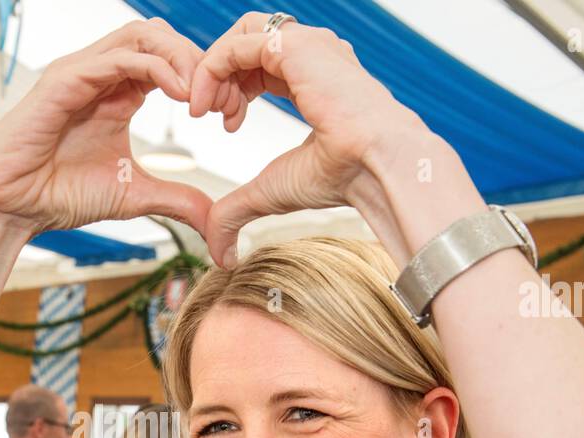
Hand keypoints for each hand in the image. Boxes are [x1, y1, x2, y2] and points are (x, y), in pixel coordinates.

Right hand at [0, 19, 239, 236]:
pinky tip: (179, 95)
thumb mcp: (133, 196)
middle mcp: (100, 74)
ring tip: (203, 96)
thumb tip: (215, 219)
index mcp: (118, 92)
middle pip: (161, 37)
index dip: (206, 79)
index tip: (230, 114)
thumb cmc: (58, 195)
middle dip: (200, 63)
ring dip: (181, 59)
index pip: (170, 60)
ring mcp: (81, 72)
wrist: (10, 208)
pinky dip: (155, 69)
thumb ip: (176, 200)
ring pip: (142, 36)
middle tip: (223, 103)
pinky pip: (118, 58)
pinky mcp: (64, 80)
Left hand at [190, 13, 435, 265]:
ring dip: (213, 71)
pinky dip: (212, 69)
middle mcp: (312, 53)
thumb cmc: (339, 177)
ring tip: (209, 110)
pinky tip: (209, 105)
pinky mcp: (296, 46)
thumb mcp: (272, 193)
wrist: (374, 166)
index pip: (258, 61)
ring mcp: (306, 44)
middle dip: (219, 75)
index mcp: (313, 76)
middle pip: (245, 40)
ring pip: (238, 35)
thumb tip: (221, 257)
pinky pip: (236, 44)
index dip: (232, 88)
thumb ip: (238, 213)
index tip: (227, 124)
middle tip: (211, 113)